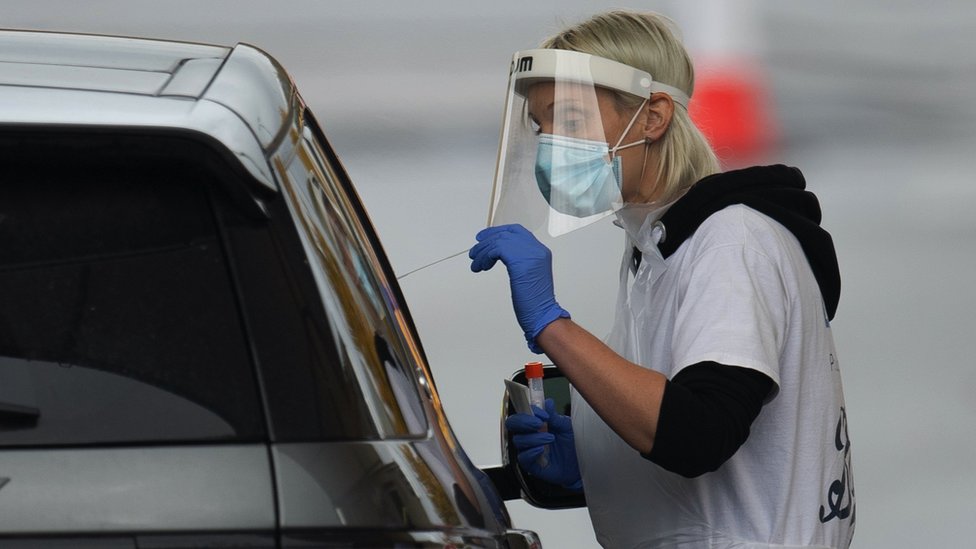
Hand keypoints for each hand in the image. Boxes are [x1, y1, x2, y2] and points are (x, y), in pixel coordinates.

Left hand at [469, 224, 569, 352]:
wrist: (543, 315)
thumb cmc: (535, 303)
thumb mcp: (528, 276)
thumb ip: (519, 262)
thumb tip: (499, 254)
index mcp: (540, 252)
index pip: (518, 231)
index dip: (499, 232)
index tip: (485, 237)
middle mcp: (536, 250)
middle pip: (507, 234)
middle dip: (488, 239)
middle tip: (475, 250)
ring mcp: (530, 254)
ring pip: (500, 241)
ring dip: (483, 251)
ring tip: (476, 263)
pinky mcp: (520, 262)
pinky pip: (497, 249)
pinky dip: (485, 257)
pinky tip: (482, 266)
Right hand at [505, 398, 581, 490]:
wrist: (578, 463)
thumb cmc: (570, 444)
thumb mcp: (566, 427)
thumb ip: (555, 416)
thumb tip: (548, 402)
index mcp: (534, 423)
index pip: (522, 412)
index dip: (529, 410)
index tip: (544, 414)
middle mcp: (528, 435)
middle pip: (513, 424)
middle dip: (524, 422)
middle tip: (539, 423)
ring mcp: (528, 449)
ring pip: (519, 440)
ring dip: (534, 438)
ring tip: (550, 438)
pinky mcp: (530, 464)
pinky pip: (523, 458)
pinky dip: (531, 452)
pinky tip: (541, 450)